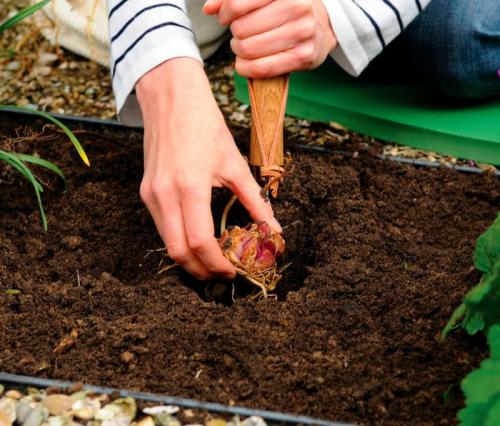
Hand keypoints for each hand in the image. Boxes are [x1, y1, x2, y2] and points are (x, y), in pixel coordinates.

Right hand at [136, 58, 280, 279]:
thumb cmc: (205, 126)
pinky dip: (179, 240)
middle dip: (200, 271)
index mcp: (190, 187)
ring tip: (213, 259)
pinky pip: (161, 227)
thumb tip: (273, 229)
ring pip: (167, 243)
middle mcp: (164, 195)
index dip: (217, 264)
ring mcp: (151, 194)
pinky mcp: (146, 192)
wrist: (171, 98)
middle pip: (178, 252)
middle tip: (222, 274)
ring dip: (189, 258)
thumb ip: (255, 202)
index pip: (200, 243)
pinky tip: (197, 239)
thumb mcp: (235, 164)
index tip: (233, 271)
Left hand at [203, 0, 336, 77]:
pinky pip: (263, 68)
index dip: (225, 12)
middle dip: (234, 34)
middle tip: (240, 35)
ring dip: (239, 52)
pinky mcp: (303, 56)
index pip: (238, 3)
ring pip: (250, 49)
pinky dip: (246, 68)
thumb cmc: (286, 9)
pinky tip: (244, 64)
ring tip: (243, 48)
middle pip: (242, 28)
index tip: (225, 17)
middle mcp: (297, 6)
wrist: (322, 27)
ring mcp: (302, 32)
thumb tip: (209, 9)